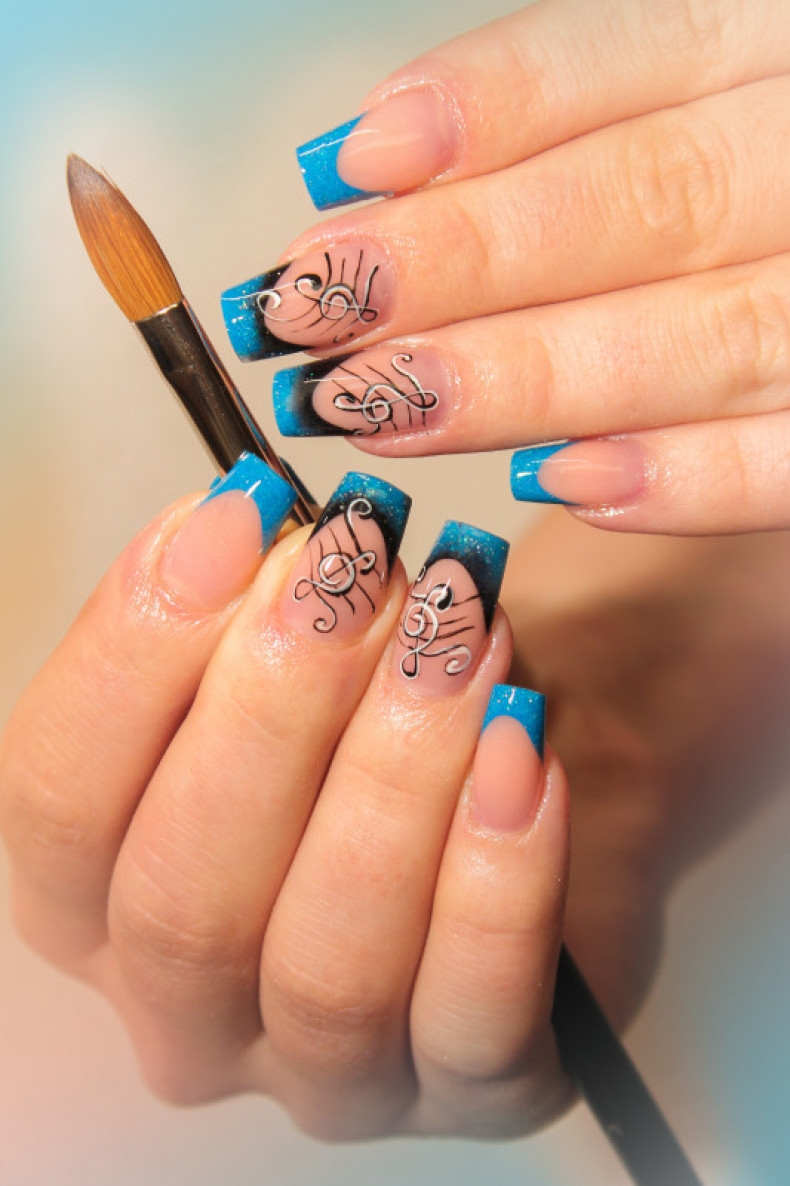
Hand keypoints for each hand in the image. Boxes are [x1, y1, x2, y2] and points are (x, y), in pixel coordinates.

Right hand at [0, 459, 572, 1138]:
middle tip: (359, 569)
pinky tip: (525, 751)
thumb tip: (231, 521)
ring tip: (459, 636)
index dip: (137, 646)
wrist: (523, 773)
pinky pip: (472, 1016)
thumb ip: (237, 605)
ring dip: (395, 777)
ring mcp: (325, 1068)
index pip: (55, 795)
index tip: (239, 513)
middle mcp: (187, 1002)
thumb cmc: (378, 712)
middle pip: (183, 895)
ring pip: (326, 966)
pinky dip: (500, 876)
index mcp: (94, 897)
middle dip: (275, 709)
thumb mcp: (286, 649)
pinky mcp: (466, 1087)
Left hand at [220, 0, 789, 534]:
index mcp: (787, 32)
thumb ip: (574, 117)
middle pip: (649, 202)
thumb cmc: (759, 165)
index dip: (487, 112)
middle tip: (313, 312)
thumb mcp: (709, 85)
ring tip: (377, 404)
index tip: (341, 169)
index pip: (634, 52)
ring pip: (709, 332)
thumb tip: (376, 170)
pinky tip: (558, 486)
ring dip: (530, 377)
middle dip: (466, 262)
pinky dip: (686, 478)